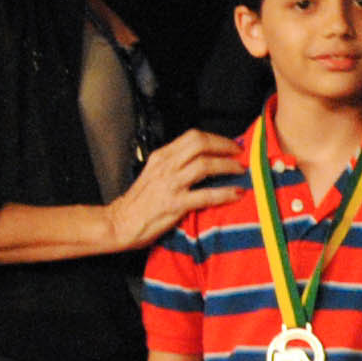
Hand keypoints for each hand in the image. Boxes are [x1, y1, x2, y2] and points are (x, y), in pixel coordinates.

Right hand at [106, 130, 240, 251]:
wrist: (120, 223)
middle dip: (224, 146)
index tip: (231, 145)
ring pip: (205, 165)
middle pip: (200, 143)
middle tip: (239, 154)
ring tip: (241, 171)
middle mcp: (166, 166)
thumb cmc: (140, 202)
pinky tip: (236, 194)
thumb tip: (205, 161)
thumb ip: (176, 165)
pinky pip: (206, 195)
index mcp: (162, 156)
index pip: (192, 137)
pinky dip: (225, 193)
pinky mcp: (175, 204)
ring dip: (228, 166)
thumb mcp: (156, 174)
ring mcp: (170, 184)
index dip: (216, 138)